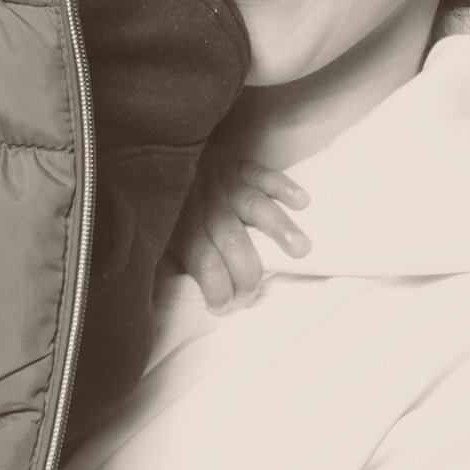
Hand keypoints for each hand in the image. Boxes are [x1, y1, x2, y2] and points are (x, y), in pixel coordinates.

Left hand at [170, 147, 309, 309]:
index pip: (204, 264)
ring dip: (278, 228)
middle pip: (231, 241)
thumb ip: (171, 272)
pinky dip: (283, 186)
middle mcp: (207, 208)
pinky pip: (264, 174)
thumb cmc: (184, 216)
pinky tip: (301, 201)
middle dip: (247, 273)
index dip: (217, 289)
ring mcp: (227, 186)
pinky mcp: (244, 167)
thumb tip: (173, 307)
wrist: (184, 162)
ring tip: (300, 249)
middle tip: (254, 293)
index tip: (227, 306)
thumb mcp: (168, 244)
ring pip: (253, 207)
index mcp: (187, 230)